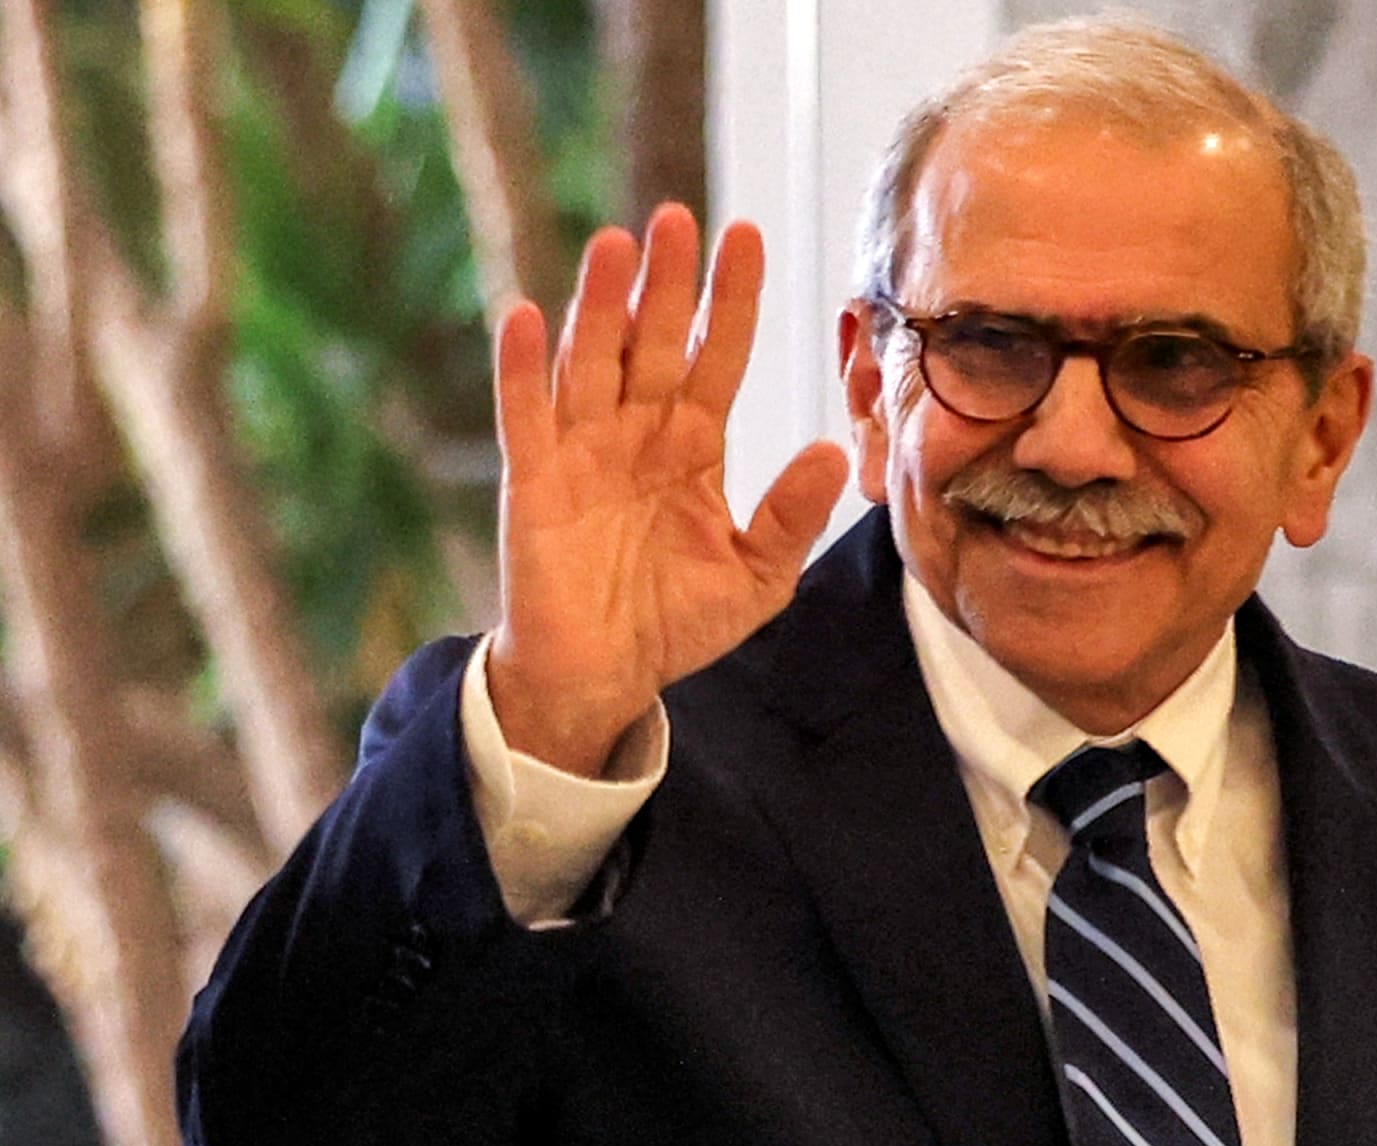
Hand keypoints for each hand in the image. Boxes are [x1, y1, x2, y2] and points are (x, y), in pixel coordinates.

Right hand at [487, 205, 848, 774]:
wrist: (603, 678)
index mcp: (694, 448)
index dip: (732, 300)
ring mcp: (582, 451)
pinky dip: (523, 368)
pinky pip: (526, 415)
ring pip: (592, 360)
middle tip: (679, 217)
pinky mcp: (532, 481)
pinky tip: (528, 316)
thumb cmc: (675, 624)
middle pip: (655, 342)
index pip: (720, 357)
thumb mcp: (755, 578)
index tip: (748, 237)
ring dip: (600, 304)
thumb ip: (790, 517)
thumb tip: (834, 452)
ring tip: (615, 244)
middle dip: (667, 282)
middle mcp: (638, 434)